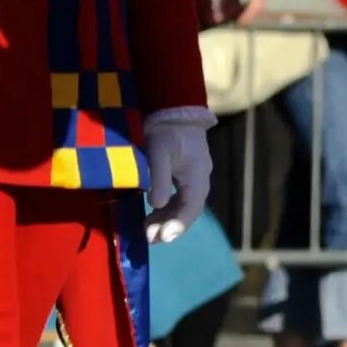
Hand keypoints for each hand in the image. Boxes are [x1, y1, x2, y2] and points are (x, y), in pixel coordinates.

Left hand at [142, 117, 212, 243]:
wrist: (174, 107)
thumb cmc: (166, 128)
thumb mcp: (159, 151)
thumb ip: (159, 178)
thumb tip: (155, 205)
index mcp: (197, 175)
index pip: (191, 207)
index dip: (178, 224)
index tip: (163, 237)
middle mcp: (199, 179)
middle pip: (187, 210)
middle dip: (169, 226)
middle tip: (150, 239)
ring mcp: (192, 177)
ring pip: (182, 205)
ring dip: (166, 219)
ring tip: (148, 230)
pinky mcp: (184, 173)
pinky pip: (178, 197)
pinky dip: (166, 208)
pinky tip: (152, 214)